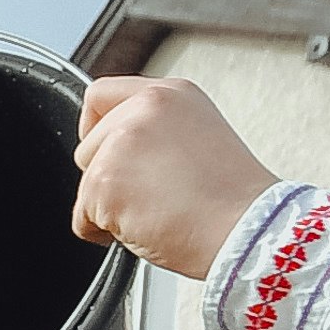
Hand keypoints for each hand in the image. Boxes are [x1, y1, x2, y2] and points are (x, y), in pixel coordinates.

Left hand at [71, 76, 277, 277]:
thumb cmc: (232, 202)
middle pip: (88, 145)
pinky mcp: (105, 180)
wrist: (247, 230)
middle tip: (148, 197)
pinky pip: (82, 218)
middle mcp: (144, 108)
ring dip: (108, 208)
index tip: (105, 154)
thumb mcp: (198, 138)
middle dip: (107, 177)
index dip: (95, 130)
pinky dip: (103, 235)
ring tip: (155, 214)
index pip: (101, 95)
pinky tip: (145, 230)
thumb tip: (122, 153)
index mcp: (170, 94)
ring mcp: (122, 142)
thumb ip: (156, 132)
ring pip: (85, 183)